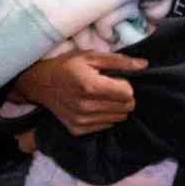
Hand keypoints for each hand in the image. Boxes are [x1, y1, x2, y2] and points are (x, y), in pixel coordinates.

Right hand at [10, 51, 146, 135]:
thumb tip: (144, 64)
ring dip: (114, 107)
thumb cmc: (67, 66)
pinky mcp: (78, 129)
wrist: (40, 83)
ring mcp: (81, 120)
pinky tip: (92, 106)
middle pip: (126, 107)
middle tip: (109, 88)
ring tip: (100, 96)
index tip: (114, 79)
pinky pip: (106, 126)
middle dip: (123, 97)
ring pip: (118, 118)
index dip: (124, 84)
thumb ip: (119, 61)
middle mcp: (86, 106)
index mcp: (91, 86)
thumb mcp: (91, 57)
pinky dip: (104, 116)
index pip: (128, 93)